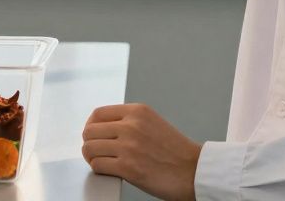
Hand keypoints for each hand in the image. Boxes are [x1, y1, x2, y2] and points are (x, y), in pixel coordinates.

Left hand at [81, 103, 201, 200]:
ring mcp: (128, 146)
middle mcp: (131, 125)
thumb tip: (102, 128)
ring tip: (102, 162)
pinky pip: (97, 165)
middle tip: (96, 152)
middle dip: (90, 143)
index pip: (98, 113)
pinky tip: (109, 170)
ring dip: (93, 157)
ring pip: (90, 148)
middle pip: (90, 131)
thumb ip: (129, 121)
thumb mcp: (153, 123)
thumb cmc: (176, 152)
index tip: (93, 135)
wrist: (194, 172)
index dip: (91, 126)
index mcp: (138, 111)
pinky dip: (99, 169)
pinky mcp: (127, 167)